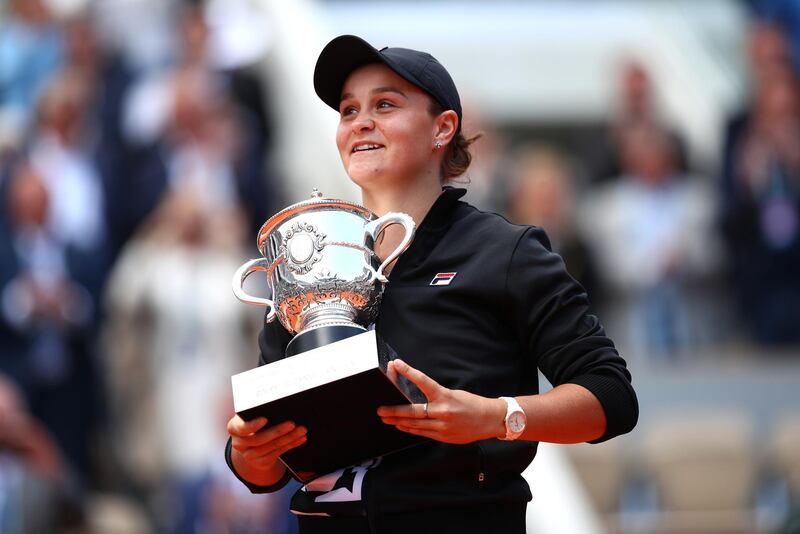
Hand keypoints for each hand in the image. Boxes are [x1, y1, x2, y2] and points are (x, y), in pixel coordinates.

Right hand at [227, 415, 306, 483]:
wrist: (251, 443)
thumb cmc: (254, 422)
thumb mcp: (251, 415)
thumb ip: (259, 409)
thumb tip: (279, 399)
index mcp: (234, 428)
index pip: (241, 428)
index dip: (252, 425)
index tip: (265, 419)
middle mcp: (239, 443)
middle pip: (259, 439)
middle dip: (277, 431)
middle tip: (292, 423)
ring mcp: (249, 455)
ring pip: (271, 447)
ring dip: (289, 438)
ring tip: (302, 430)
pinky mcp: (261, 462)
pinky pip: (278, 453)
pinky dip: (291, 445)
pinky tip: (300, 438)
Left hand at [377, 359, 504, 443]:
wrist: (490, 420)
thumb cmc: (472, 404)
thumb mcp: (454, 393)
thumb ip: (435, 396)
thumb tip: (417, 395)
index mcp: (445, 396)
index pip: (422, 381)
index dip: (408, 372)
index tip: (396, 365)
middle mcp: (442, 412)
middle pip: (412, 411)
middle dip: (394, 410)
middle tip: (380, 409)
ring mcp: (442, 427)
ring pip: (415, 424)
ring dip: (398, 421)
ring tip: (386, 418)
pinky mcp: (444, 437)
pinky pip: (422, 433)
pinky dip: (410, 429)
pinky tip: (401, 426)